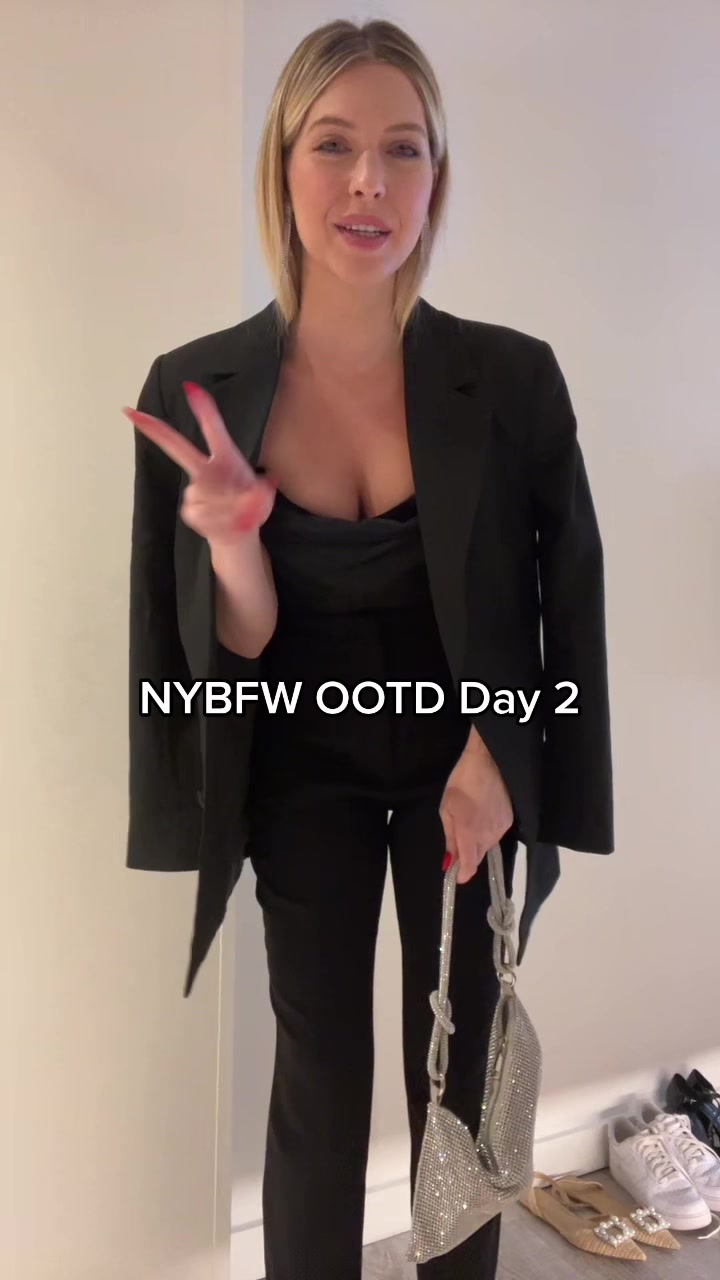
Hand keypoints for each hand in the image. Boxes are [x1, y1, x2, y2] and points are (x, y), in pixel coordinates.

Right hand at [123, 381, 275, 545]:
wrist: (240, 534)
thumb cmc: (252, 507)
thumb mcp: (265, 497)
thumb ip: (262, 491)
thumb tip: (259, 487)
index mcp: (226, 458)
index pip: (213, 430)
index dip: (203, 409)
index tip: (190, 387)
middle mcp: (206, 469)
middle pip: (177, 447)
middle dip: (154, 430)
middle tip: (131, 413)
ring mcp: (195, 489)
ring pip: (202, 495)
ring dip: (225, 508)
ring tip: (238, 514)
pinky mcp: (189, 510)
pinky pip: (201, 513)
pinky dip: (218, 521)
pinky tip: (225, 522)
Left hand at [439, 730, 512, 883]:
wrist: (488, 763)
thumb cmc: (461, 783)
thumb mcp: (446, 810)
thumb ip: (450, 838)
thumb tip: (449, 862)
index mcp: (469, 833)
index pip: (470, 865)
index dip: (462, 875)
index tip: (456, 876)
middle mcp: (488, 835)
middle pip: (478, 857)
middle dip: (467, 855)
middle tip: (458, 841)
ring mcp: (501, 828)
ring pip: (487, 846)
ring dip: (477, 843)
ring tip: (470, 822)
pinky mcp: (509, 821)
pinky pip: (496, 835)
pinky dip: (487, 833)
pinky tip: (482, 816)